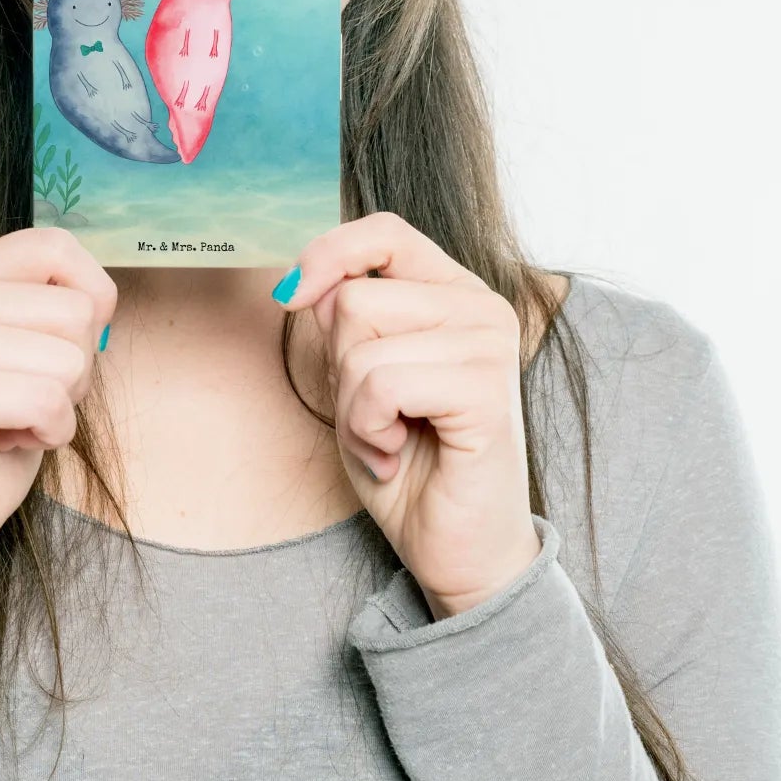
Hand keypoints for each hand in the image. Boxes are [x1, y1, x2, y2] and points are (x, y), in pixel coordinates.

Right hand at [0, 227, 114, 714]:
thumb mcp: (20, 363)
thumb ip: (49, 317)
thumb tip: (103, 297)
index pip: (56, 247)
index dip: (89, 302)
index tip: (57, 355)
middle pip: (75, 309)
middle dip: (73, 371)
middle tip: (21, 405)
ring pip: (69, 357)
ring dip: (58, 408)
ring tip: (7, 426)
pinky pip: (48, 399)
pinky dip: (46, 434)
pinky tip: (2, 445)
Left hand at [281, 212, 540, 617]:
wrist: (453, 547)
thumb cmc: (406, 460)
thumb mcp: (356, 376)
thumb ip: (343, 320)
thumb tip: (308, 284)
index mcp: (452, 292)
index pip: (384, 232)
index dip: (328, 254)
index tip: (291, 297)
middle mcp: (480, 307)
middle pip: (353, 298)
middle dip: (339, 366)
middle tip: (374, 416)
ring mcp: (489, 346)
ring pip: (360, 343)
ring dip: (352, 407)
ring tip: (389, 438)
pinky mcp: (488, 392)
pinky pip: (382, 384)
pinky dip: (368, 428)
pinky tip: (397, 455)